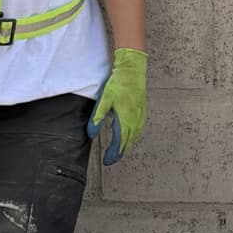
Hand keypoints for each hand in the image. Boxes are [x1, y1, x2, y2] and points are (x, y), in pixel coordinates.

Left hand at [88, 48, 147, 164]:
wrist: (133, 70)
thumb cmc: (119, 84)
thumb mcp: (104, 100)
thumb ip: (97, 118)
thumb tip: (91, 134)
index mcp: (125, 120)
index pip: (119, 143)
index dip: (112, 154)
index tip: (107, 161)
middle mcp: (135, 120)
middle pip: (127, 143)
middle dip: (119, 153)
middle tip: (111, 159)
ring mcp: (140, 116)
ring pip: (134, 137)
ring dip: (126, 145)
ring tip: (118, 151)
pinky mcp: (142, 111)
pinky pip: (137, 130)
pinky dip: (132, 137)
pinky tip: (128, 136)